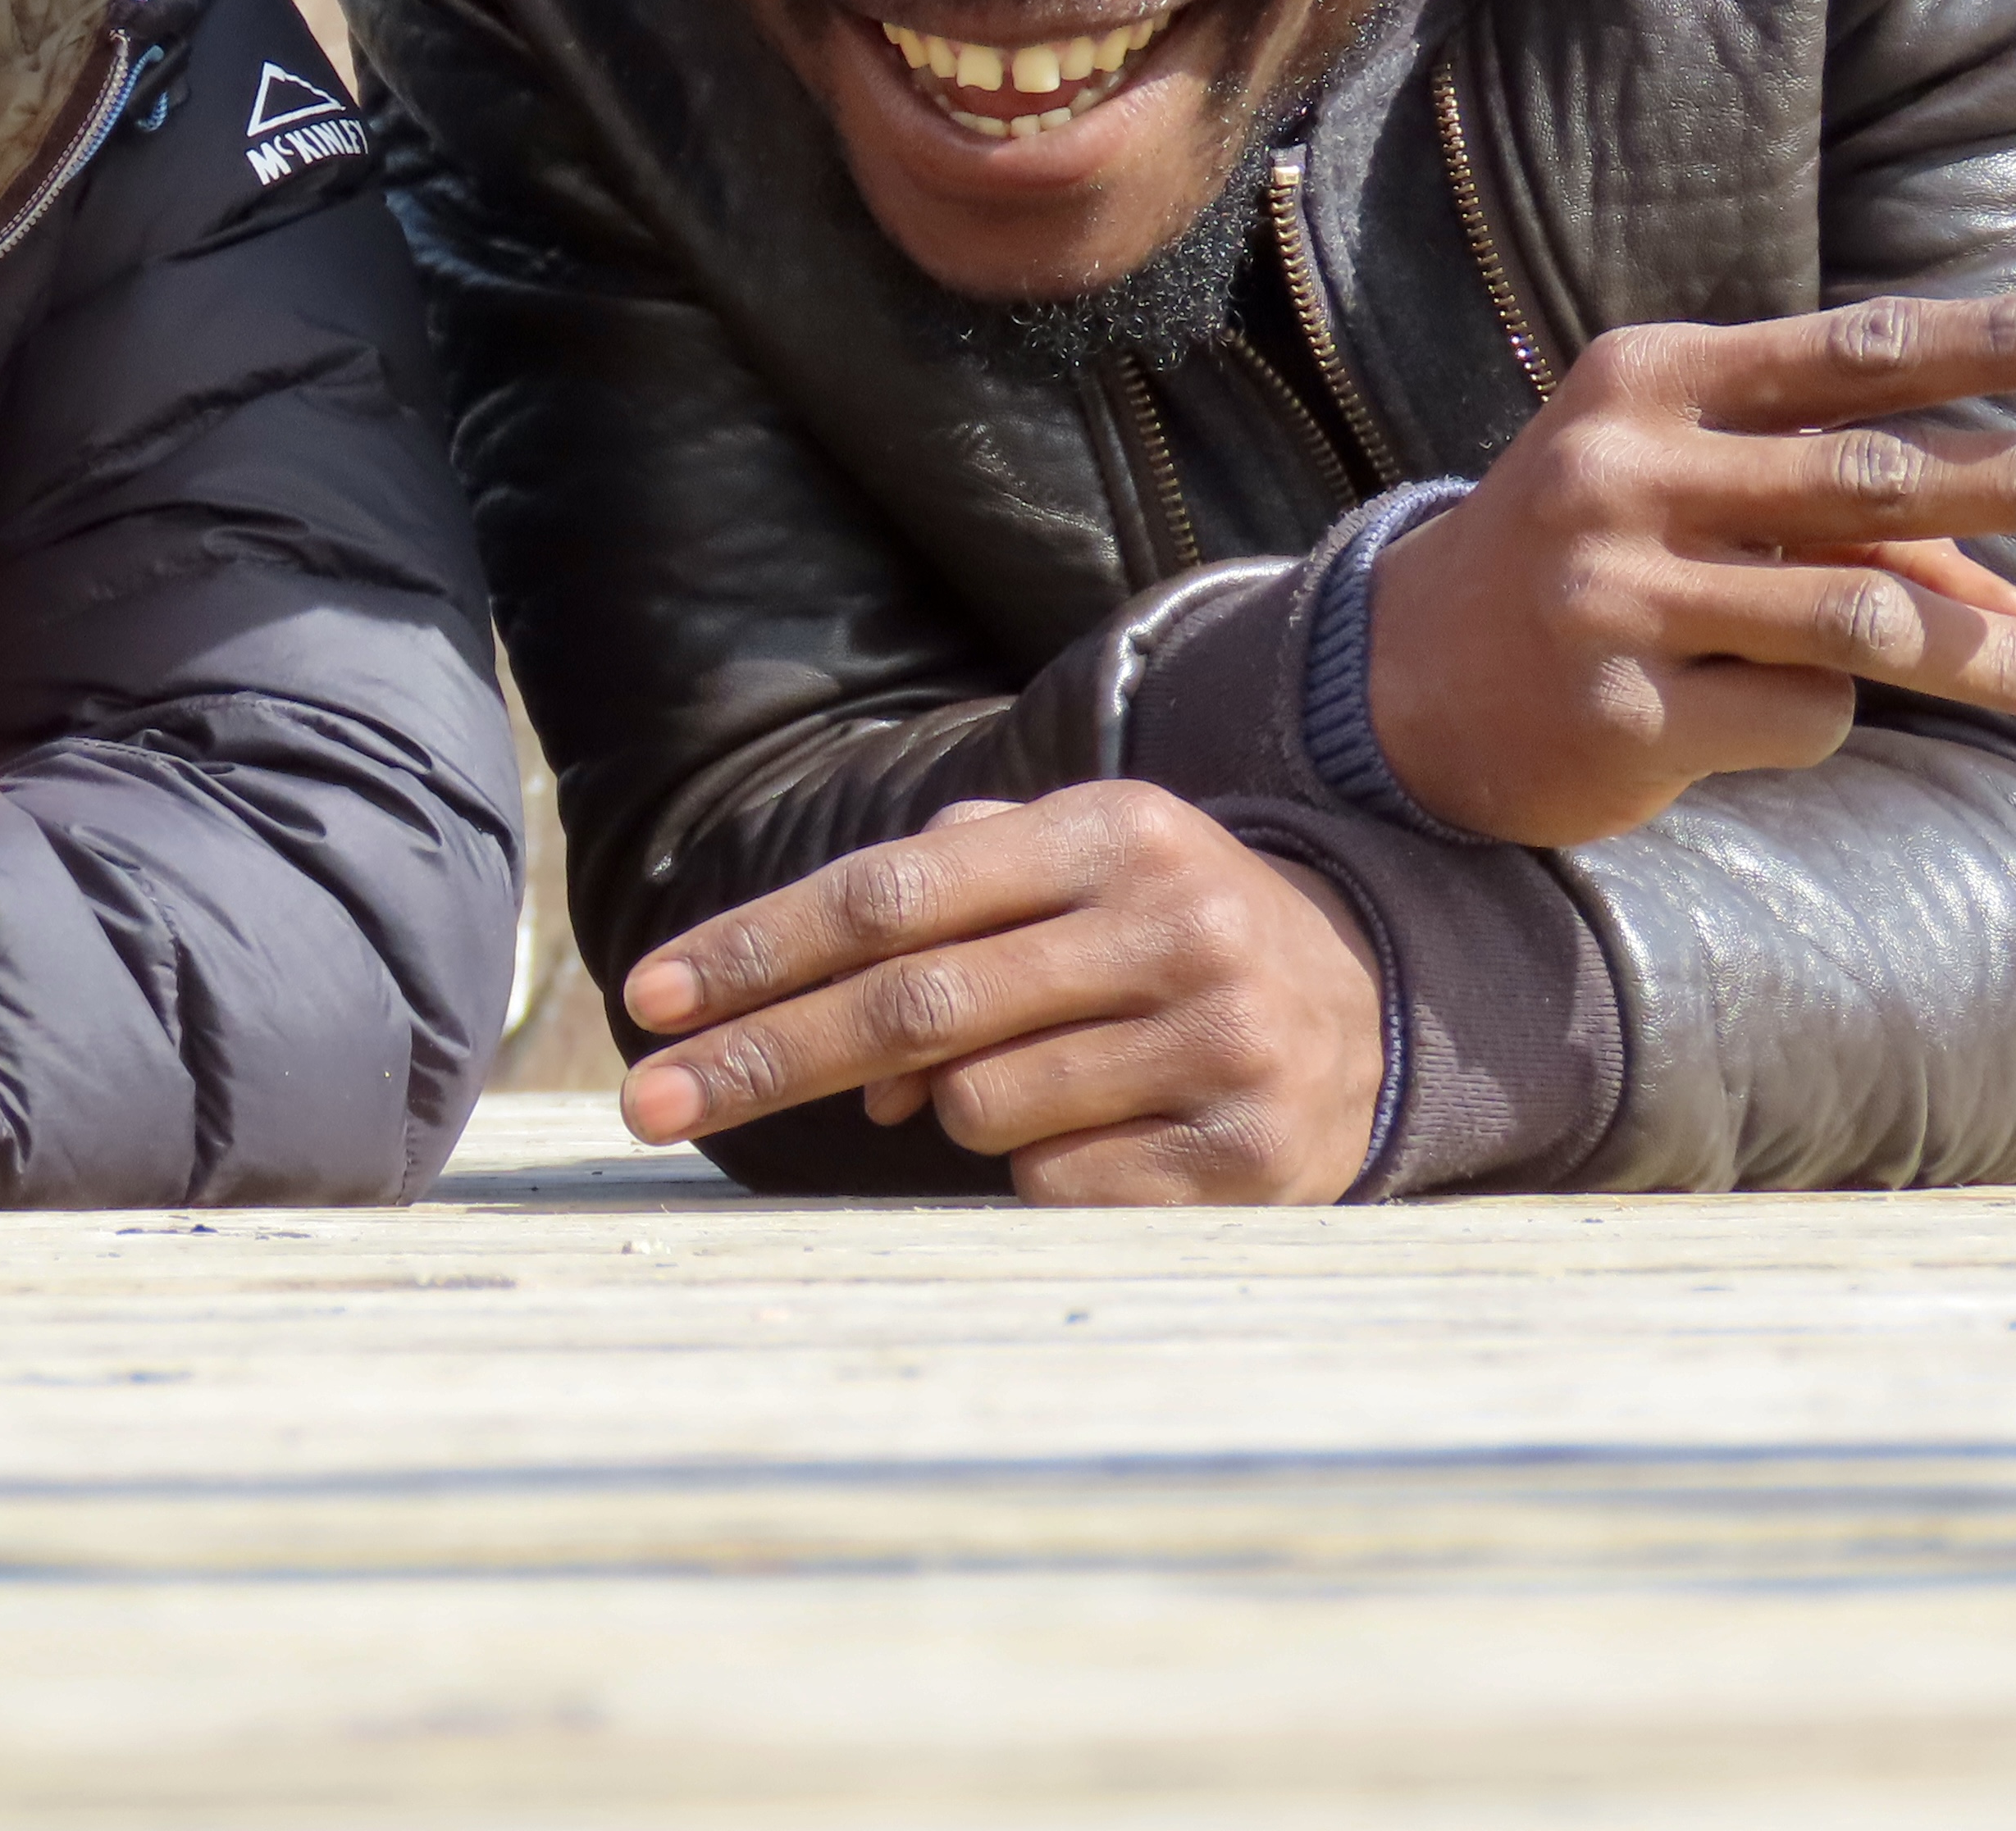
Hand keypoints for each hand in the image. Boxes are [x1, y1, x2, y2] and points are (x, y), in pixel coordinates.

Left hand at [613, 784, 1385, 1205]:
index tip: (650, 998)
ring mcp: (1220, 1043)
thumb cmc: (1159, 933)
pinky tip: (1107, 1132)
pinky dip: (1038, 1168)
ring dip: (948, 1111)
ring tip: (1032, 1079)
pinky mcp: (1249, 1159)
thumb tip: (859, 1064)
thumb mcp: (1073, 871)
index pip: (891, 893)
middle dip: (763, 1058)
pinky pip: (1054, 1185)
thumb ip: (944, 910)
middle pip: (910, 1005)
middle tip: (646, 1105)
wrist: (1369, 1006)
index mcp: (1112, 830)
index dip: (760, 948)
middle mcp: (1172, 923)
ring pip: (976, 1106)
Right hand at [1369, 290, 2015, 846]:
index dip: (1986, 339)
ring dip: (1997, 654)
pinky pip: (1798, 715)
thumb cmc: (1590, 561)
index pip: (1848, 352)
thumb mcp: (1690, 493)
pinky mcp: (1621, 711)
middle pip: (1872, 475)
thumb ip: (1837, 514)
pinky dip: (1830, 718)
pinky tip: (1786, 721)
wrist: (1400, 677)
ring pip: (1860, 617)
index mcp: (1642, 384)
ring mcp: (1615, 594)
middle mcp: (1622, 473)